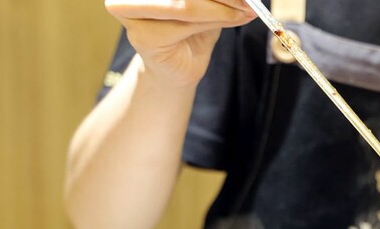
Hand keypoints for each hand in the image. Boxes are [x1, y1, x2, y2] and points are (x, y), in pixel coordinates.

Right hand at [106, 0, 255, 86]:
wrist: (178, 70)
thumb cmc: (190, 33)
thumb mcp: (206, 6)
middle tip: (248, 0)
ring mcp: (131, 12)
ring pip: (185, 4)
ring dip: (221, 7)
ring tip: (245, 10)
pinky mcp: (143, 35)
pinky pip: (186, 22)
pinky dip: (215, 19)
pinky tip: (235, 19)